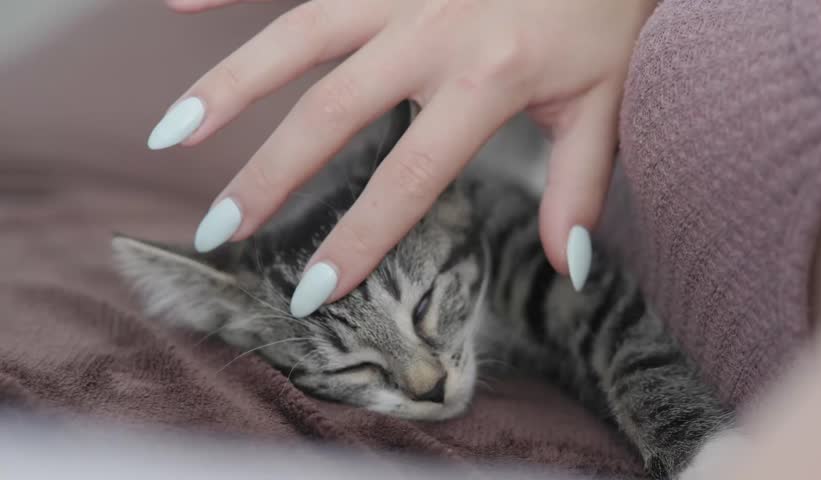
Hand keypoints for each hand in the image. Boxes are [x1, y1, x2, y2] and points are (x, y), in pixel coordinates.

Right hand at [150, 0, 655, 316]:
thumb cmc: (609, 14)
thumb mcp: (605, 104)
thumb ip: (580, 188)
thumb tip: (566, 270)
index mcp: (484, 79)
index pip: (407, 179)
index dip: (358, 240)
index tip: (312, 291)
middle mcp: (428, 32)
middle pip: (330, 113)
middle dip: (269, 177)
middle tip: (219, 232)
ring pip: (297, 37)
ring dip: (229, 85)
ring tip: (171, 135)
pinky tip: (174, 9)